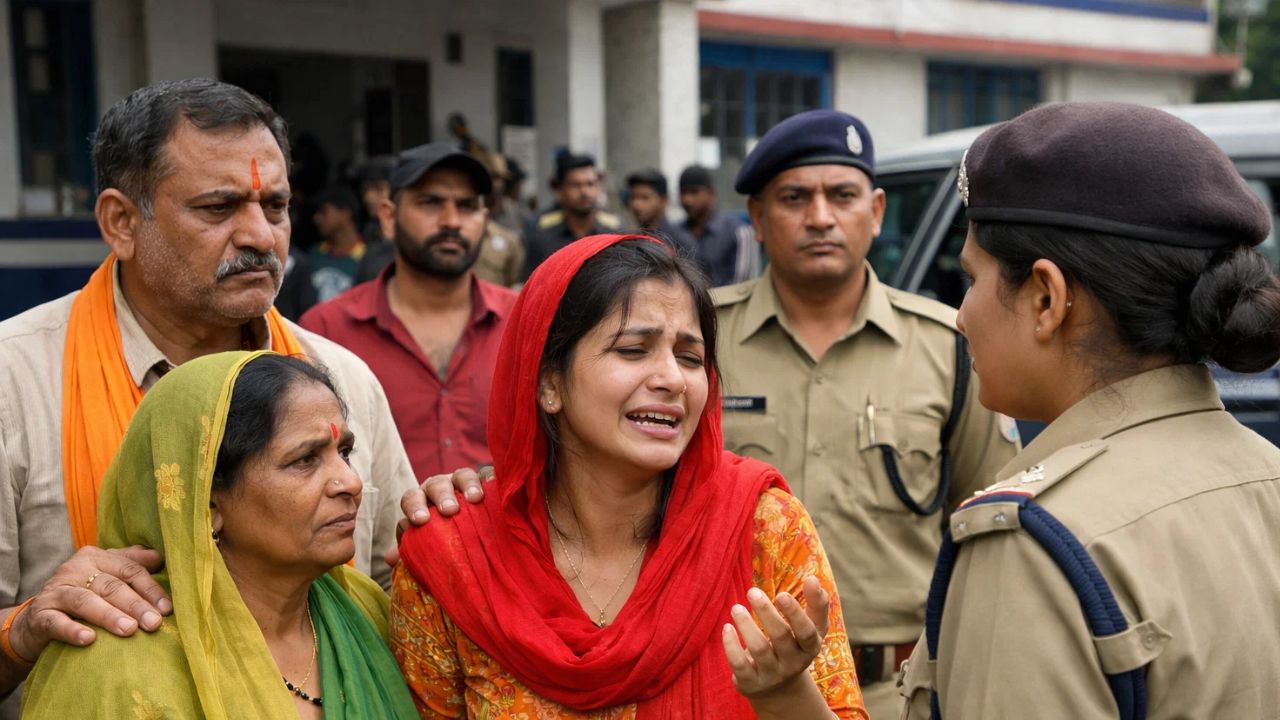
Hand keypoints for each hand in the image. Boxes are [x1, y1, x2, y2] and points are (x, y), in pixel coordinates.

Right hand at [9, 546, 169, 660]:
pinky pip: (56, 622)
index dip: (150, 589)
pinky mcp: (40, 615)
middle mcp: (74, 570)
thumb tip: (161, 556)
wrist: (37, 619)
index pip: (129, 570)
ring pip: (85, 601)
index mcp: (96, 557)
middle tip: (154, 623)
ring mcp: (55, 592)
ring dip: (109, 616)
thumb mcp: (106, 575)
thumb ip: (132, 564)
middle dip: (135, 605)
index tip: (167, 609)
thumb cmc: (83, 595)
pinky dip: (72, 630)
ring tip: (129, 630)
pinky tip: (89, 639)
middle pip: (111, 586)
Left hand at [387, 466, 493, 566]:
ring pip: (462, 475)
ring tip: (474, 499)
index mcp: (421, 501)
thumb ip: (409, 550)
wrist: (473, 538)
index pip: (412, 498)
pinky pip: (486, 475)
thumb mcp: (425, 545)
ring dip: (467, 485)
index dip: (414, 508)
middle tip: (448, 511)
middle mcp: (440, 488)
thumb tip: (390, 559)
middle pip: (436, 485)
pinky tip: (493, 489)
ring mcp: (463, 482)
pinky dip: (489, 480)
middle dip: (441, 496)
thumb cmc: (442, 540)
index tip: (420, 521)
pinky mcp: (485, 481)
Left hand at [722, 576, 828, 700]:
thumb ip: (817, 604)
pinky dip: (731, 645)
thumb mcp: (812, 629)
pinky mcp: (751, 683)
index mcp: (809, 647)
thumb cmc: (795, 646)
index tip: (781, 594)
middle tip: (753, 591)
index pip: (806, 632)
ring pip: (759, 649)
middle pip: (781, 636)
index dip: (795, 613)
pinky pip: (739, 664)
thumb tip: (813, 578)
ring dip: (746, 624)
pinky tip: (727, 627)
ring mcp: (771, 674)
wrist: (780, 689)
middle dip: (766, 612)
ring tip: (736, 608)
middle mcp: (793, 663)